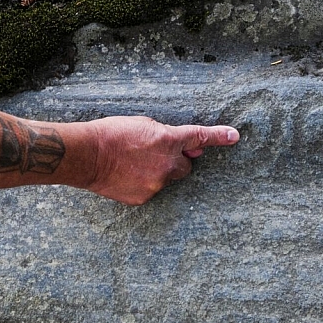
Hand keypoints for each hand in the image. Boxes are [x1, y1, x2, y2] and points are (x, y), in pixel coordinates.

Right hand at [81, 117, 239, 204]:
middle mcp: (167, 164)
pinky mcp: (144, 198)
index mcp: (168, 141)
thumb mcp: (143, 124)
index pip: (200, 137)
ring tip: (131, 165)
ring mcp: (156, 184)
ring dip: (156, 173)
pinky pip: (150, 190)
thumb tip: (185, 148)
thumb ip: (166, 135)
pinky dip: (142, 184)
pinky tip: (126, 176)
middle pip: (185, 167)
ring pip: (166, 179)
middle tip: (154, 156)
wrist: (87, 155)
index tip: (235, 136)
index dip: (219, 136)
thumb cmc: (111, 134)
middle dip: (175, 162)